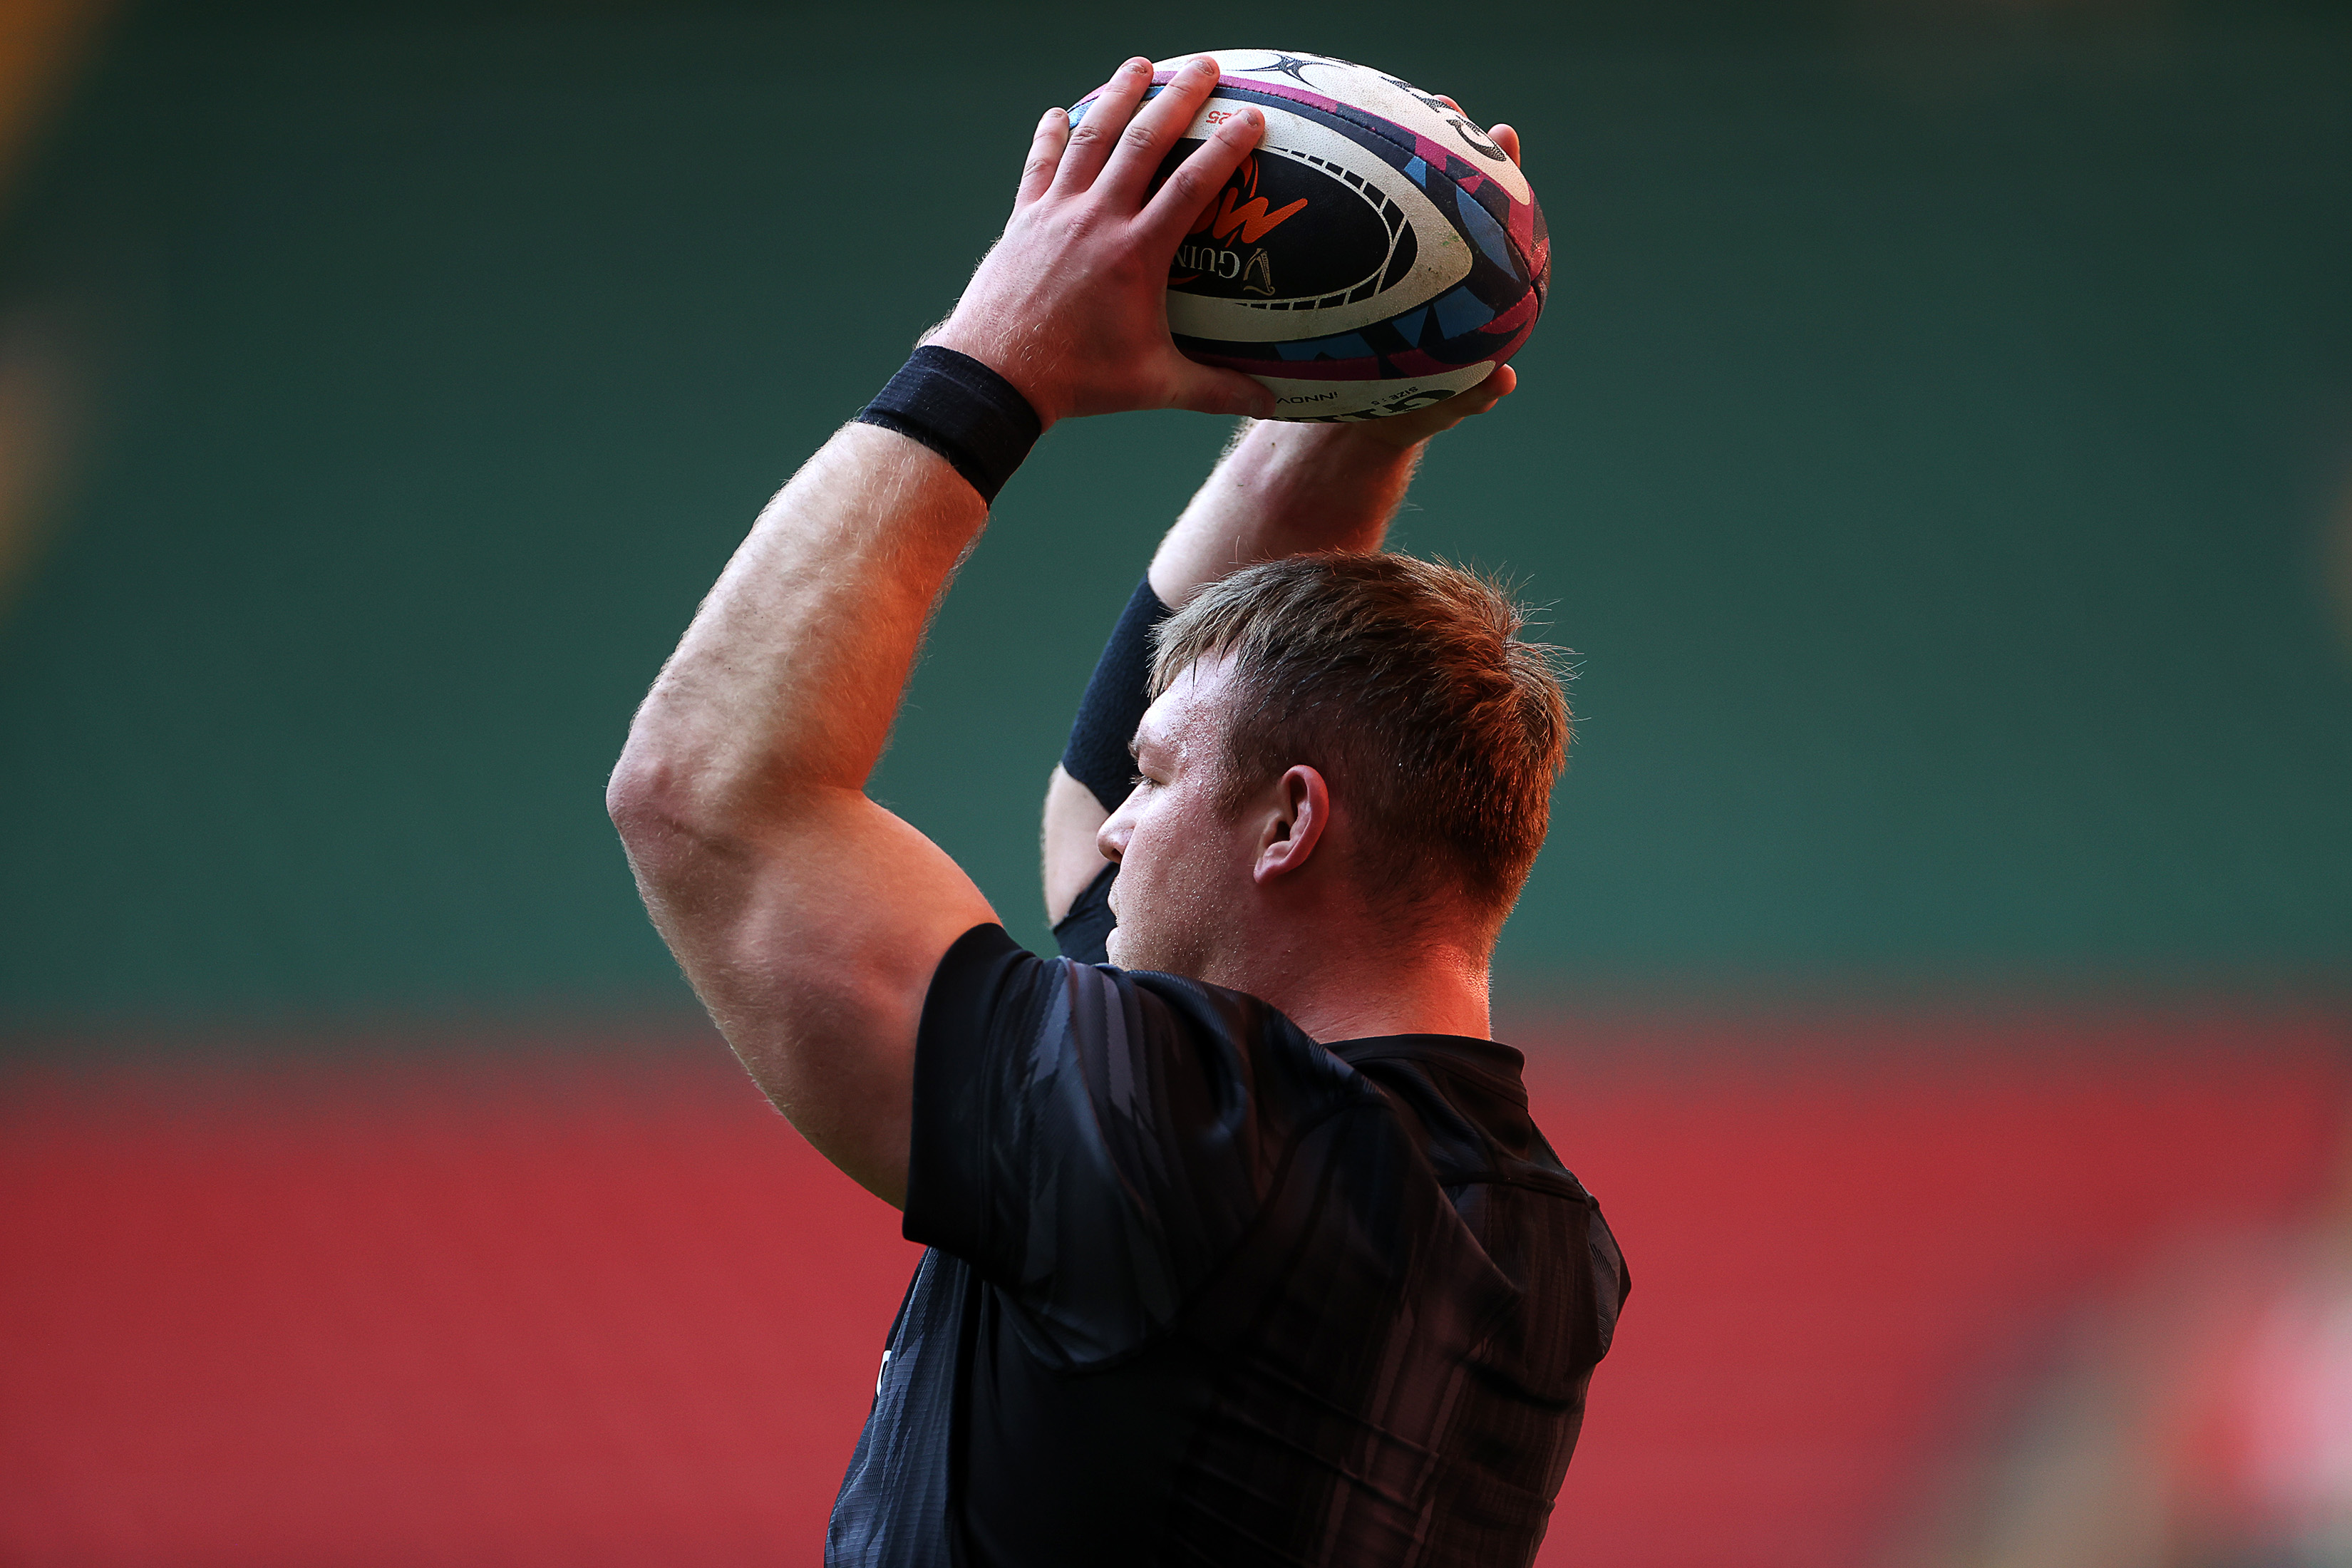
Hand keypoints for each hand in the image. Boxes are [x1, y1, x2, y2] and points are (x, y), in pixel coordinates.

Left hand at [928, 58, 1278, 427]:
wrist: (997, 373)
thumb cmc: (1080, 380)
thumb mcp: (1155, 385)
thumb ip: (1215, 390)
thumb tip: (1270, 404)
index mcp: (1137, 253)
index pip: (1192, 185)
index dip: (1225, 147)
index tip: (1251, 116)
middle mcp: (1098, 219)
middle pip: (1144, 141)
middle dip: (1178, 97)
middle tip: (1205, 66)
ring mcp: (1057, 213)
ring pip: (1091, 137)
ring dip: (1117, 96)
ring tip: (1139, 65)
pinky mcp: (1024, 218)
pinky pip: (1040, 164)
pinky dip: (1051, 134)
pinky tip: (1060, 112)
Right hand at [1339, 118, 1524, 450]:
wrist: (1355, 419)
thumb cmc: (1407, 408)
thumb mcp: (1438, 406)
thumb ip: (1471, 397)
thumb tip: (1503, 381)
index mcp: (1462, 280)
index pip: (1485, 216)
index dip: (1496, 173)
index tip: (1501, 136)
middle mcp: (1428, 259)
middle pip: (1442, 189)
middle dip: (1444, 141)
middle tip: (1440, 103)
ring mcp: (1384, 260)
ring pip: (1390, 198)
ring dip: (1386, 151)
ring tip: (1375, 105)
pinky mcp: (1343, 272)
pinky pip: (1336, 233)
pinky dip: (1329, 199)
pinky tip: (1306, 166)